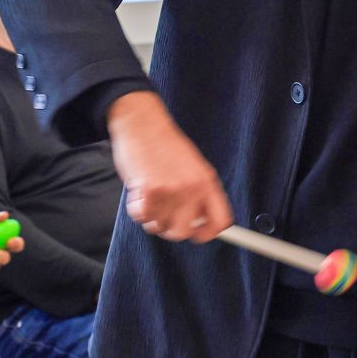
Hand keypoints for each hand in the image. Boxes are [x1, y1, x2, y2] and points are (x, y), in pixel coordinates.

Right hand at [106, 92, 231, 242]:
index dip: (207, 233)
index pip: (220, 222)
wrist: (142, 124)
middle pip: (184, 232)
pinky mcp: (151, 191)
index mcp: (207, 182)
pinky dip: (136, 208)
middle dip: (170, 228)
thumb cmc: (164, 145)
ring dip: (150, 216)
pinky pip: (141, 217)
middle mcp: (193, 189)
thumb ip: (199, 193)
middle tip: (162, 214)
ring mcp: (172, 191)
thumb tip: (200, 223)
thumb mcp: (193, 166)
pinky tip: (138, 190)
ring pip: (159, 226)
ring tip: (149, 194)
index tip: (197, 234)